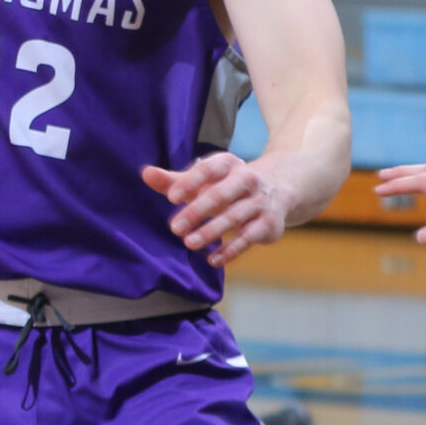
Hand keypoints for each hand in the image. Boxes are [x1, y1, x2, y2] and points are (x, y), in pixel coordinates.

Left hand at [142, 153, 290, 266]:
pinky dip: (232, 250)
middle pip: (221, 194)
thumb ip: (174, 180)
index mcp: (227, 164)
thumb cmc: (226, 184)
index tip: (171, 197)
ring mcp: (260, 202)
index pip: (208, 169)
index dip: (190, 182)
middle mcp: (247, 180)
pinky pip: (249, 238)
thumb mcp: (203, 179)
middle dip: (197, 211)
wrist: (279, 188)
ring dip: (212, 231)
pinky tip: (213, 259)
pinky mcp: (269, 223)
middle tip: (174, 228)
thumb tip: (146, 173)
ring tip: (189, 243)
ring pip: (235, 217)